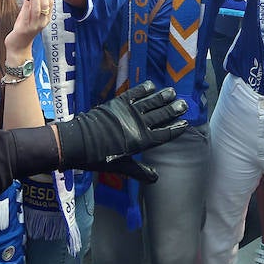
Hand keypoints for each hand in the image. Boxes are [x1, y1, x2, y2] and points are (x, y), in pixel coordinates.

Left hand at [7, 0, 52, 57]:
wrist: (18, 46)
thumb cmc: (24, 28)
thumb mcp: (28, 13)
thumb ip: (31, 1)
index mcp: (45, 19)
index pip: (50, 3)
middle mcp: (42, 22)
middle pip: (46, 5)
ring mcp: (33, 26)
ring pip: (37, 9)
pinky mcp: (24, 28)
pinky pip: (27, 15)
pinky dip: (28, 5)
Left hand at [53, 82, 188, 181]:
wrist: (79, 142)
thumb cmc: (99, 158)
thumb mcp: (120, 167)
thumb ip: (139, 171)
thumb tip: (156, 178)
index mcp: (141, 141)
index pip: (163, 134)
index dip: (175, 129)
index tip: (185, 123)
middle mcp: (138, 125)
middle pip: (160, 116)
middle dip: (172, 110)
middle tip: (184, 104)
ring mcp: (129, 112)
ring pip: (150, 103)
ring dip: (162, 97)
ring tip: (173, 92)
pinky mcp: (118, 103)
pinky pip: (134, 94)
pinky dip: (143, 89)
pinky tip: (151, 85)